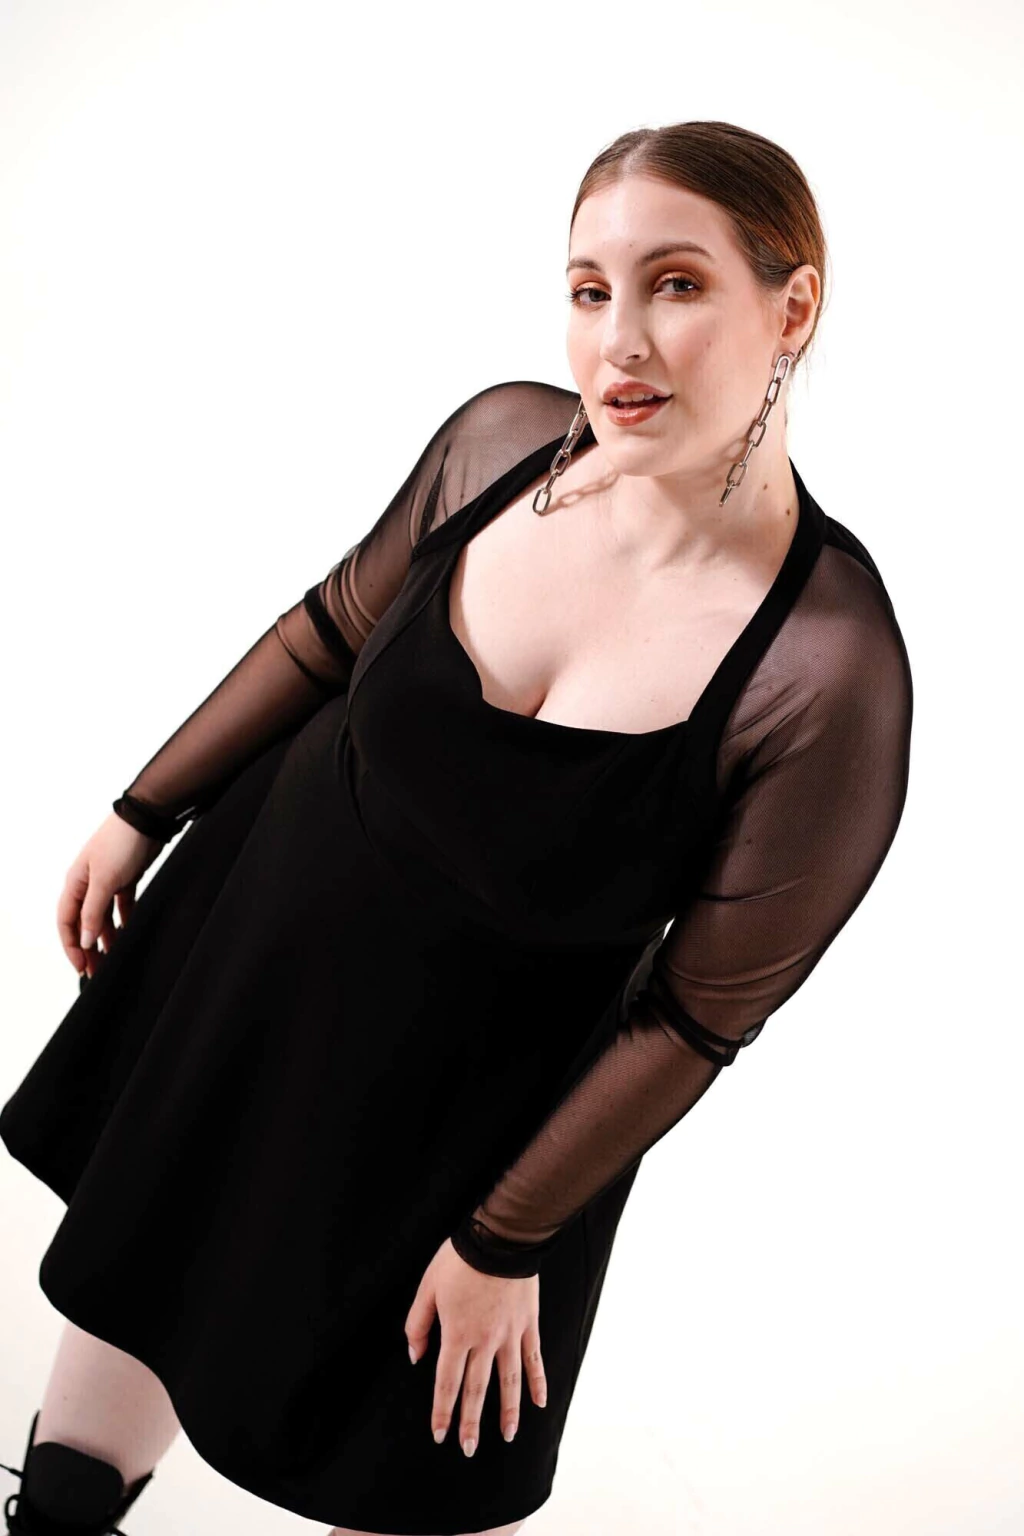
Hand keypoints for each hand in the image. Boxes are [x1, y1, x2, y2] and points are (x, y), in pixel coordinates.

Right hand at [57, 811, 163, 978]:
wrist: (147, 819)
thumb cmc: (121, 843)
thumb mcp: (105, 881)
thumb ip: (93, 911)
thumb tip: (84, 939)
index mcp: (75, 883)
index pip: (66, 921)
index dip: (72, 946)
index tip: (82, 966)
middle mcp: (87, 883)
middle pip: (84, 922)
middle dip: (89, 947)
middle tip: (97, 971)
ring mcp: (107, 881)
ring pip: (102, 917)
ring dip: (106, 937)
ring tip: (113, 958)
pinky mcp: (126, 879)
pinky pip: (121, 906)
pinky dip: (123, 920)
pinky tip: (128, 934)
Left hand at [405, 1237, 546, 1456]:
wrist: (500, 1239)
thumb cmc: (459, 1260)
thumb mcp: (428, 1287)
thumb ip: (418, 1324)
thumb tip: (416, 1356)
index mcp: (457, 1334)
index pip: (447, 1382)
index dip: (443, 1411)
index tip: (440, 1435)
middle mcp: (485, 1341)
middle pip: (476, 1389)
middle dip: (470, 1422)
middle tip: (468, 1449)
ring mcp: (510, 1335)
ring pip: (509, 1381)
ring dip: (507, 1411)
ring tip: (506, 1436)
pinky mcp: (528, 1324)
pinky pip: (534, 1358)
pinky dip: (538, 1382)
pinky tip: (539, 1403)